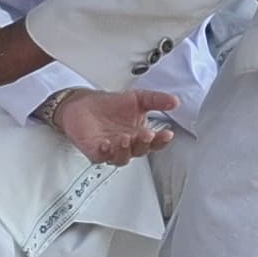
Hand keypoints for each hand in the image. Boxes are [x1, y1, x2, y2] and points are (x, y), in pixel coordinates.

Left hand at [43, 87, 180, 167]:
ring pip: (122, 158)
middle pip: (140, 151)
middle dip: (144, 143)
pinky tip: (107, 144)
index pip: (155, 142)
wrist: (82, 104)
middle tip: (147, 134)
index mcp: (140, 135)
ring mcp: (112, 150)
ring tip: (126, 138)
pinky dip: (105, 152)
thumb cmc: (109, 105)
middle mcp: (128, 145)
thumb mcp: (137, 98)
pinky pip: (101, 157)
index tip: (167, 134)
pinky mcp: (95, 152)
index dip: (162, 140)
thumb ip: (156, 100)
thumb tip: (174, 101)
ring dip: (126, 150)